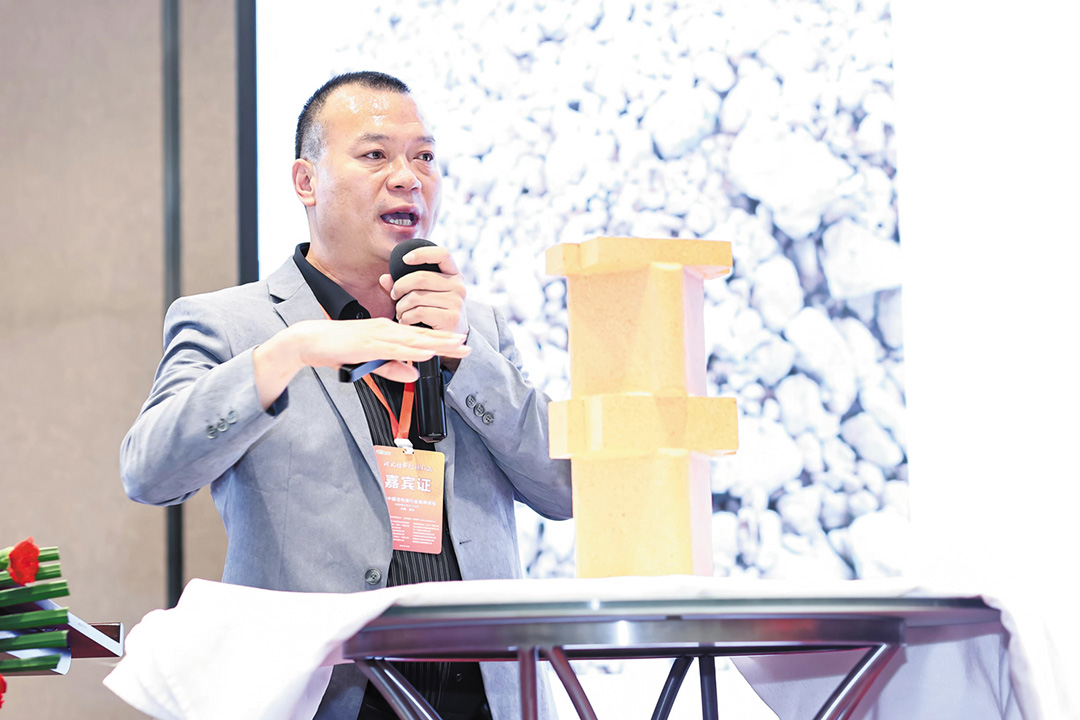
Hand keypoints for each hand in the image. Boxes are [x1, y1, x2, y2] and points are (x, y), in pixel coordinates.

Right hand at [253, 318, 468, 408]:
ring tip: (456, 345)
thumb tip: (414, 374)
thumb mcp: (369, 361)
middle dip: (446, 342)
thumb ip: (391, 367)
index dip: (441, 341)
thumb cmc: (336, 348)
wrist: (310, 340)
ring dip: (436, 343)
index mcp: (386, 332)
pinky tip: (426, 353)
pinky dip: (412, 350)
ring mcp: (378, 335)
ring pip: (413, 340)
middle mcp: (386, 329)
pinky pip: (394, 347)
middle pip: (422, 337)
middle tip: (468, 345)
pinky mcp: (368, 343)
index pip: (419, 338)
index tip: (460, 345)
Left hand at [378, 245, 468, 335]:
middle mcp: (458, 286)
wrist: (451, 339)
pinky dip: (406, 318)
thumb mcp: (420, 295)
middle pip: (421, 277)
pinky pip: (418, 312)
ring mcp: (457, 302)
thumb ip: (402, 285)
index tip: (405, 259)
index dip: (423, 253)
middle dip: (400, 286)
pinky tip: (406, 321)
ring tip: (400, 313)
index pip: (442, 254)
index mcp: (454, 274)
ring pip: (416, 297)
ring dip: (401, 307)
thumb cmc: (433, 313)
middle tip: (394, 296)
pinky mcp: (451, 318)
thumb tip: (384, 278)